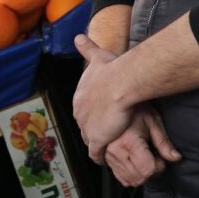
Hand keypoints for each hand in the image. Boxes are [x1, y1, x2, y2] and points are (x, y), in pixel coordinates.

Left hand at [73, 34, 135, 164]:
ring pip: (88, 140)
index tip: (99, 115)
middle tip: (102, 132)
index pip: (82, 109)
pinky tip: (103, 161)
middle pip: (84, 125)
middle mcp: (79, 113)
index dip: (91, 113)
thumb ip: (87, 48)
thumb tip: (78, 36)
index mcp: (79, 97)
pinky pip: (95, 154)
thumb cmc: (112, 69)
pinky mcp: (97, 140)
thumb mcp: (97, 56)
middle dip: (92, 128)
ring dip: (95, 144)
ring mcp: (86, 127)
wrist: (120, 83)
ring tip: (103, 148)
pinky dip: (99, 158)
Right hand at [105, 107, 181, 186]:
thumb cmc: (134, 107)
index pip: (147, 170)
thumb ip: (164, 142)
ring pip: (129, 180)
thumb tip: (175, 157)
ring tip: (145, 157)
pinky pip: (119, 177)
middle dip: (151, 172)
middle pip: (138, 178)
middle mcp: (115, 151)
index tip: (161, 157)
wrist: (114, 100)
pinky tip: (136, 161)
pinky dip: (130, 175)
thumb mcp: (153, 121)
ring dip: (141, 174)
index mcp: (128, 142)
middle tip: (155, 157)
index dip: (159, 166)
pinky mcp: (106, 157)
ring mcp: (108, 155)